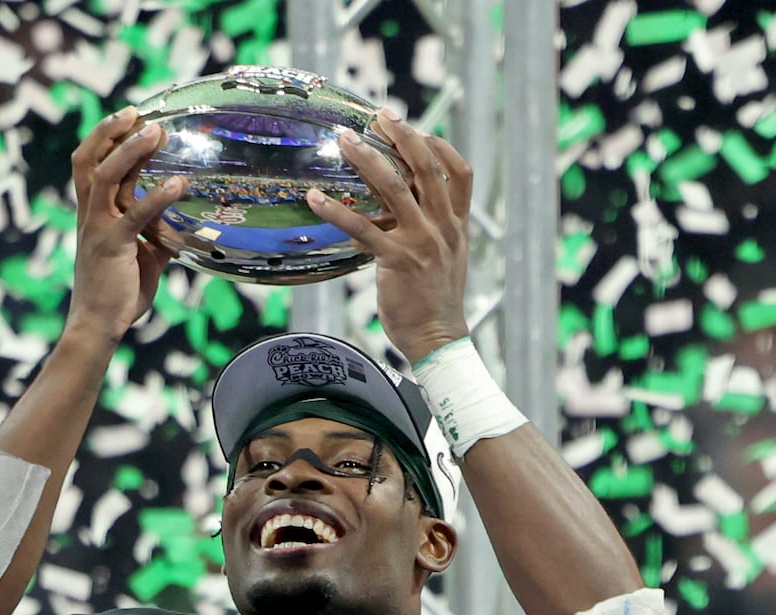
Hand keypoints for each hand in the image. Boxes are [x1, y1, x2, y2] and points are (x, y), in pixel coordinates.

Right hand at [65, 109, 186, 340]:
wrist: (98, 325)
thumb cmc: (118, 293)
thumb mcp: (141, 257)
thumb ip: (154, 237)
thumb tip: (178, 228)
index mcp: (92, 215)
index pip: (88, 165)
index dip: (104, 138)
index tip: (128, 117)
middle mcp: (90, 216)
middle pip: (89, 160)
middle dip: (110, 132)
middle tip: (138, 112)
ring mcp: (99, 229)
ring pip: (106, 177)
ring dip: (131, 151)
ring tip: (156, 133)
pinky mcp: (113, 246)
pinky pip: (135, 215)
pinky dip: (157, 197)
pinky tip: (178, 184)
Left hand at [305, 108, 471, 363]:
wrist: (437, 338)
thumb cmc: (434, 300)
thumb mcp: (444, 258)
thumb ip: (430, 230)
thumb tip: (398, 210)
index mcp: (458, 226)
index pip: (460, 174)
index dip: (440, 146)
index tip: (416, 128)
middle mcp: (444, 228)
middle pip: (427, 168)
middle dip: (403, 136)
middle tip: (379, 115)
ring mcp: (422, 243)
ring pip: (395, 189)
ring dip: (367, 159)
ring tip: (344, 140)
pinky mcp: (397, 261)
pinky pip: (364, 229)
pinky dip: (337, 211)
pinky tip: (315, 198)